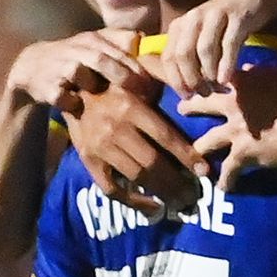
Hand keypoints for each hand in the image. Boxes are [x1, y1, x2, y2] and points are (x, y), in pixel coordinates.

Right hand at [6, 30, 143, 109]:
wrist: (32, 67)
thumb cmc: (76, 58)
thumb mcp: (98, 46)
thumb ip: (124, 45)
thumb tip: (152, 48)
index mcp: (95, 40)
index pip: (121, 47)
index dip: (140, 65)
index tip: (156, 83)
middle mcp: (77, 50)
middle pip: (103, 59)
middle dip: (124, 77)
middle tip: (144, 95)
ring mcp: (59, 67)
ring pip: (78, 71)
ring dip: (93, 85)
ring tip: (109, 102)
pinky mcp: (46, 86)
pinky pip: (60, 95)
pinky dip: (70, 102)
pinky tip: (80, 108)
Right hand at [58, 73, 202, 214]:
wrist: (71, 87)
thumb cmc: (117, 80)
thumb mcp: (141, 70)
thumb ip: (167, 75)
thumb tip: (198, 86)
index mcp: (131, 107)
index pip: (165, 136)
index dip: (186, 156)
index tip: (204, 172)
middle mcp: (114, 129)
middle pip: (153, 163)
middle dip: (178, 183)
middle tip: (196, 196)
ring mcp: (100, 147)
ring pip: (136, 177)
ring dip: (161, 193)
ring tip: (181, 203)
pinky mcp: (88, 159)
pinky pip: (110, 188)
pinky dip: (132, 201)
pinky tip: (153, 206)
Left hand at [163, 0, 276, 93]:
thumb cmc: (226, 24)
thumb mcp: (201, 35)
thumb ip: (189, 55)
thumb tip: (184, 87)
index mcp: (180, 25)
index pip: (169, 57)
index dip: (176, 79)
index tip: (187, 96)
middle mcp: (193, 19)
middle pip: (184, 54)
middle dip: (192, 79)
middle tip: (203, 94)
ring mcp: (214, 17)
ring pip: (204, 50)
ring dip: (209, 74)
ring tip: (217, 89)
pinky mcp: (236, 18)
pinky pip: (229, 44)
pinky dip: (226, 64)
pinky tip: (226, 79)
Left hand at [181, 63, 276, 178]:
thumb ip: (265, 68)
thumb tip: (248, 65)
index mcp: (242, 83)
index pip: (216, 75)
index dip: (206, 76)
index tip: (199, 78)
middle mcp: (232, 106)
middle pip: (202, 105)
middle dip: (189, 107)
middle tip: (180, 109)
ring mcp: (234, 132)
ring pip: (208, 141)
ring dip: (199, 148)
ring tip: (194, 154)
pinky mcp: (242, 154)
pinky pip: (229, 170)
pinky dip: (226, 180)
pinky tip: (223, 188)